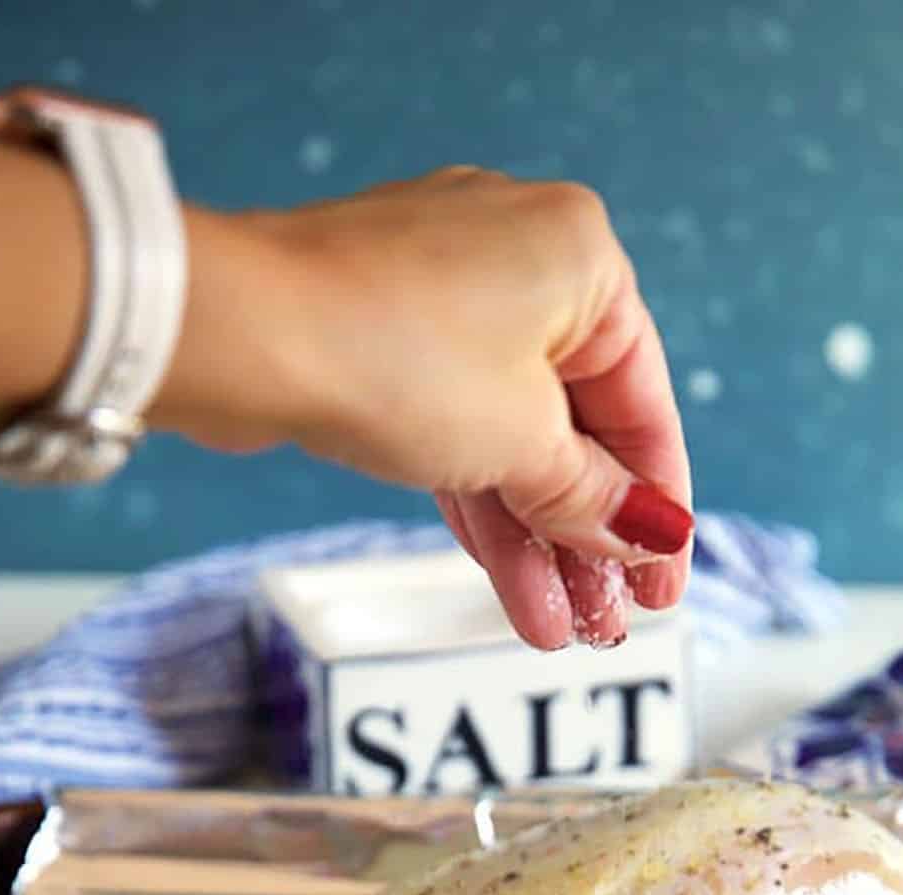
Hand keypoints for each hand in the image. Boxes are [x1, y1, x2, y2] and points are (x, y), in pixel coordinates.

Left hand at [158, 168, 693, 648]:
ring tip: (557, 629)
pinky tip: (513, 587)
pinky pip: (458, 433)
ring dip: (537, 541)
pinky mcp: (386, 340)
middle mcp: (520, 264)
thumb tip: (651, 537)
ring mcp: (445, 300)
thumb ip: (594, 500)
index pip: (644, 403)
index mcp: (581, 258)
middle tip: (608, 622)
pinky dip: (484, 505)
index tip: (663, 585)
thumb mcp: (524, 446)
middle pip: (578, 428)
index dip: (658, 509)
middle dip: (589, 538)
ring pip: (513, 441)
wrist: (239, 333)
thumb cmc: (393, 354)